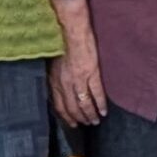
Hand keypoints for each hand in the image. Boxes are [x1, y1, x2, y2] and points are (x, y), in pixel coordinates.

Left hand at [46, 7, 106, 125]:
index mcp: (55, 80)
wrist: (71, 31)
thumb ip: (56, 77)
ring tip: (95, 120)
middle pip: (72, 108)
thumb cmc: (61, 44)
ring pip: (84, 104)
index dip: (66, 116)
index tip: (71, 123)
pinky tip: (104, 111)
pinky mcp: (91, 74)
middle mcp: (65, 83)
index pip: (59, 105)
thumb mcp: (53, 63)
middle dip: (79, 119)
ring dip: (90, 115)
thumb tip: (59, 87)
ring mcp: (79, 80)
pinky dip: (101, 104)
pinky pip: (97, 94)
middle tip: (85, 124)